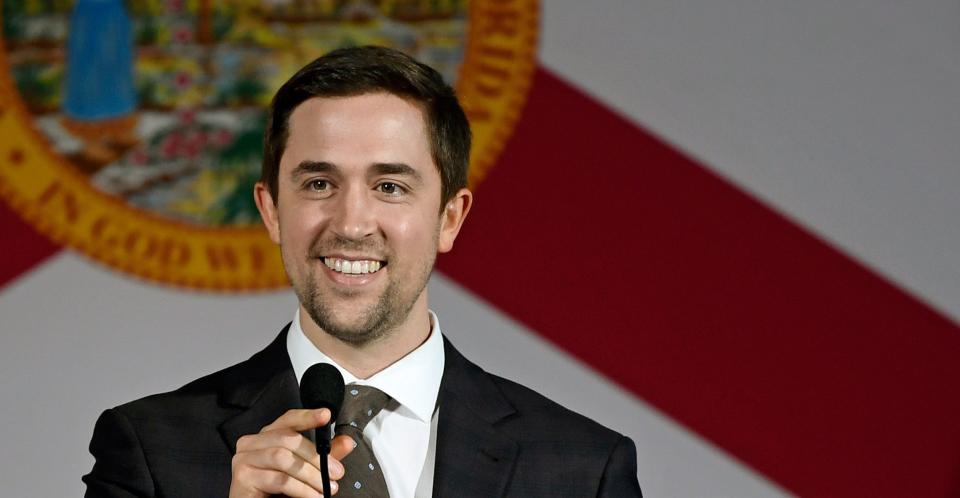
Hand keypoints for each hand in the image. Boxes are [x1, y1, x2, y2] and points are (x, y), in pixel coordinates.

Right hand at [229, 408, 355, 497]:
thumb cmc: (278, 492)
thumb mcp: (306, 471)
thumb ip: (324, 456)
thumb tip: (347, 442)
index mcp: (267, 436)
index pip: (288, 419)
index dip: (307, 416)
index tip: (327, 415)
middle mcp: (251, 442)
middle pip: (289, 439)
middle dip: (317, 457)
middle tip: (337, 473)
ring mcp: (243, 458)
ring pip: (283, 458)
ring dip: (310, 475)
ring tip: (327, 488)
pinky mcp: (242, 477)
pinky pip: (279, 479)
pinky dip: (301, 489)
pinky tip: (313, 496)